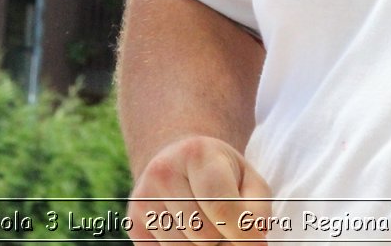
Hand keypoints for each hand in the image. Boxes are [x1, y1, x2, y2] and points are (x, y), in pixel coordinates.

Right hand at [129, 135, 272, 242]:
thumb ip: (257, 209)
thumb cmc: (221, 174)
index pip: (222, 207)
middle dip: (223, 239)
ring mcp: (143, 198)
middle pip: (204, 235)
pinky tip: (187, 231)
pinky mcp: (133, 223)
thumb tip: (255, 242)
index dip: (242, 233)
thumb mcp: (248, 179)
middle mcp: (163, 172)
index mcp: (197, 153)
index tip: (254, 240)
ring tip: (207, 225)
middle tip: (227, 226)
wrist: (177, 160)